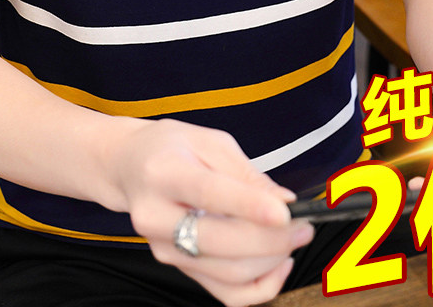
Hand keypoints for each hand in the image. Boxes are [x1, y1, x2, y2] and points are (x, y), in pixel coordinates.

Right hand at [107, 118, 313, 306]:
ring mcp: (164, 248)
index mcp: (163, 173)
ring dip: (272, 260)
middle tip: (302, 224)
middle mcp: (156, 216)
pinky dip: (260, 286)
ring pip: (228, 273)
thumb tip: (283, 202)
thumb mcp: (209, 141)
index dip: (248, 206)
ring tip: (296, 237)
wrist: (130, 167)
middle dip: (271, 238)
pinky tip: (278, 263)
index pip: (208, 194)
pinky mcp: (177, 267)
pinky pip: (226, 293)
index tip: (285, 212)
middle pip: (220, 242)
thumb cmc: (172, 147)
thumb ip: (245, 172)